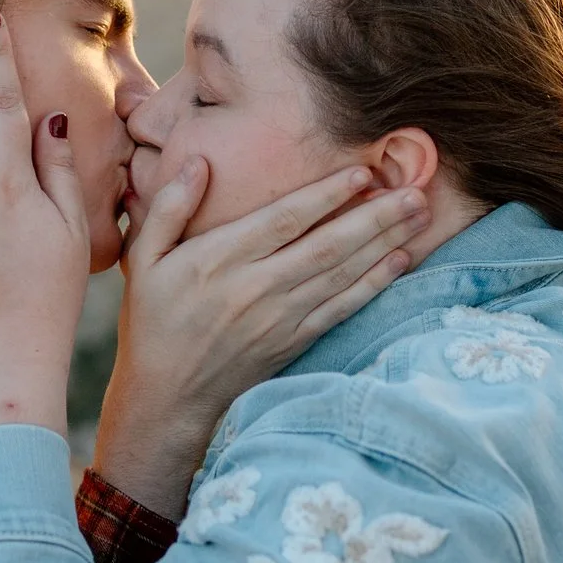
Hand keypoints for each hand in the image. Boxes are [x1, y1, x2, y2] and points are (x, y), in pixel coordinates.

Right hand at [92, 162, 427, 515]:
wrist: (168, 400)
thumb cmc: (154, 323)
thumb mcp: (142, 260)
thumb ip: (168, 208)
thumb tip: (200, 162)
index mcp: (218, 261)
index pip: (284, 220)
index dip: (326, 195)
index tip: (363, 172)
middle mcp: (255, 288)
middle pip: (327, 245)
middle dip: (375, 216)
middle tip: (415, 189)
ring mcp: (279, 319)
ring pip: (342, 274)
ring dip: (385, 243)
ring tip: (420, 214)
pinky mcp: (294, 342)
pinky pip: (342, 308)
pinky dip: (374, 284)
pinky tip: (401, 261)